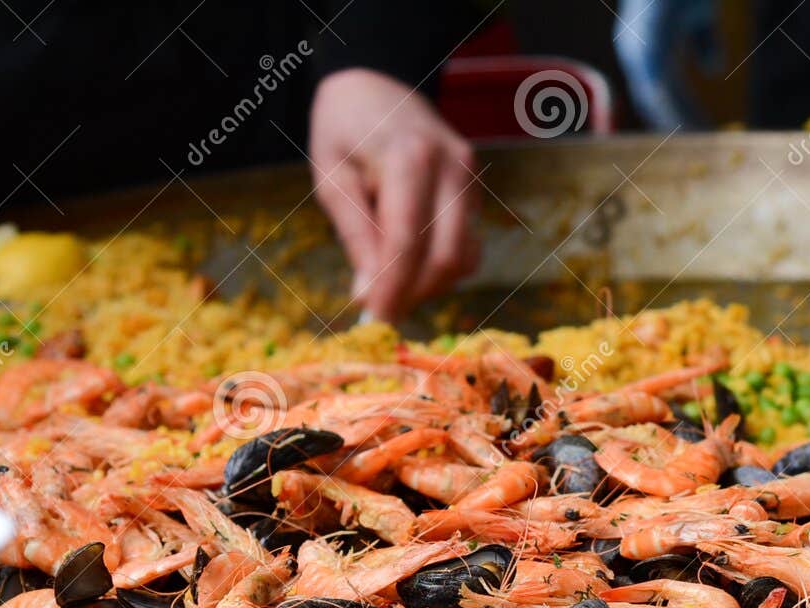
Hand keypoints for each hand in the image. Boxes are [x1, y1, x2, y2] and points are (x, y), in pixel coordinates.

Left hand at [309, 69, 479, 319]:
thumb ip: (356, 236)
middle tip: (382, 312)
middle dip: (414, 294)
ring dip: (430, 285)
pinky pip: (468, 246)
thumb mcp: (332, 179)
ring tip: (393, 284)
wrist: (376, 86)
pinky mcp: (477, 192)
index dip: (393, 288)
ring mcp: (471, 180)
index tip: (374, 319)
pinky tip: (413, 264)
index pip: (408, 241)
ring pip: (464, 259)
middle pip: (446, 257)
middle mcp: (452, 169)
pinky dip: (443, 269)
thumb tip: (370, 296)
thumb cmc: (344, 131)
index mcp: (410, 159)